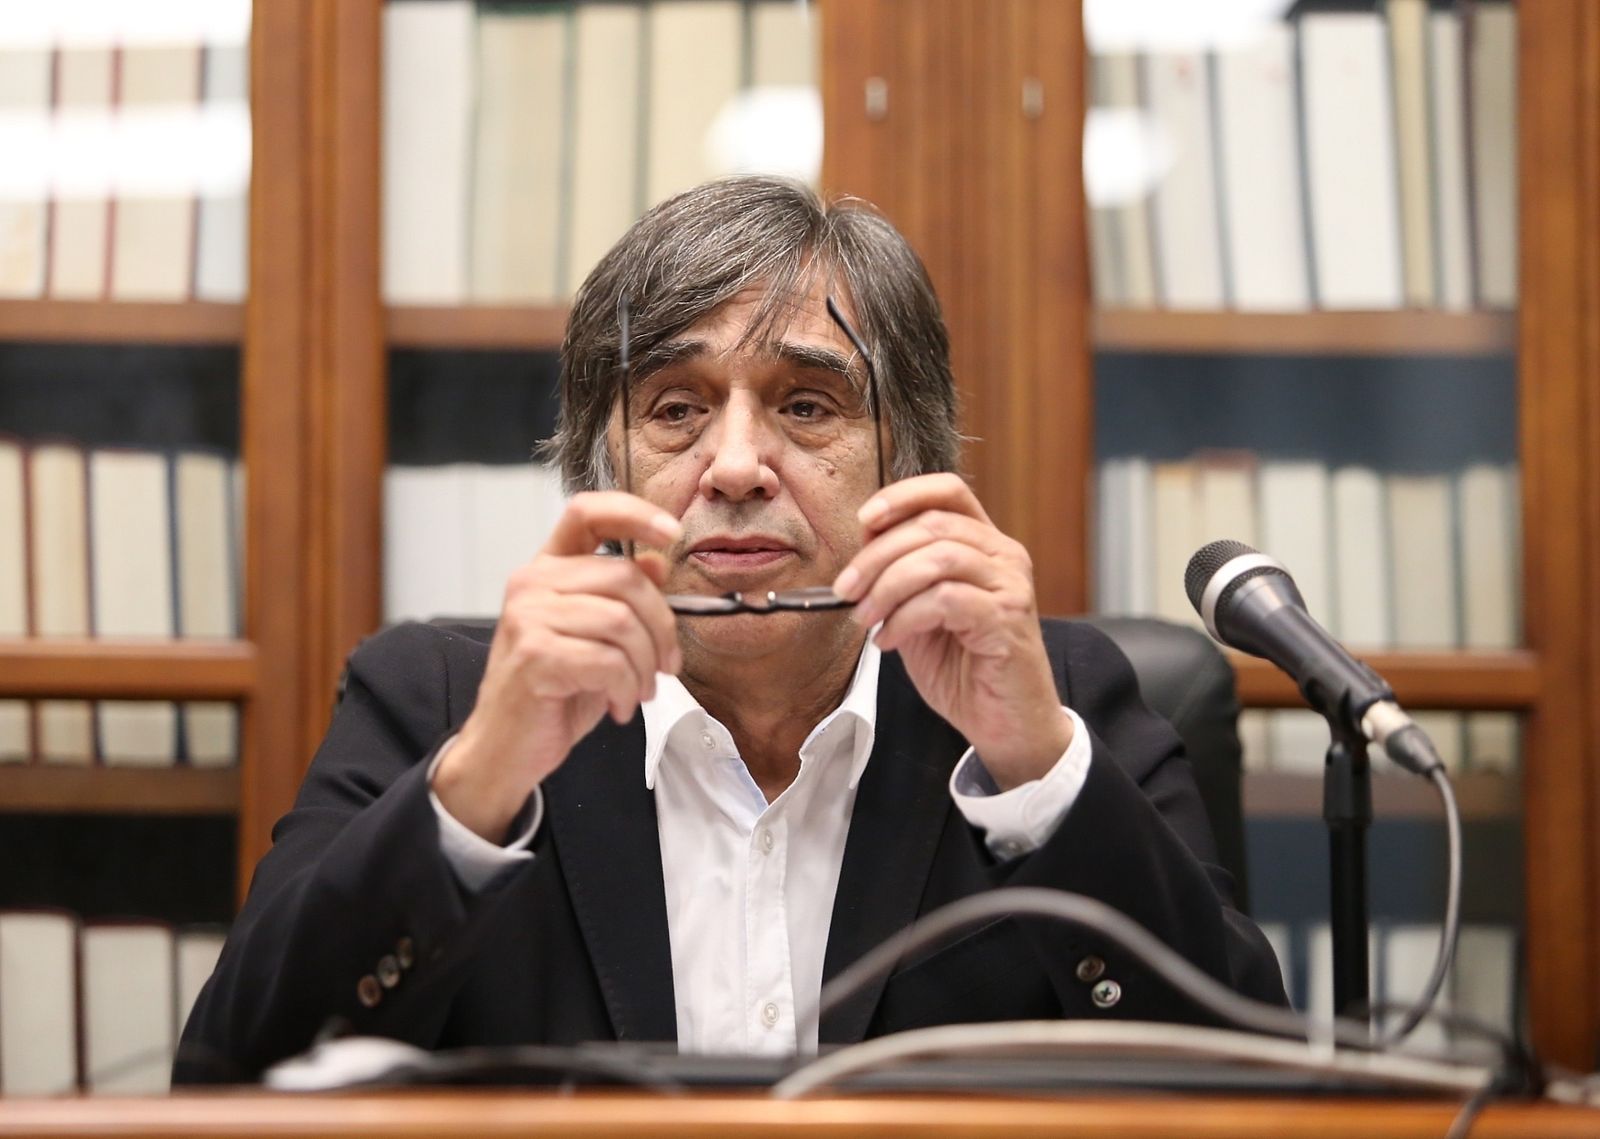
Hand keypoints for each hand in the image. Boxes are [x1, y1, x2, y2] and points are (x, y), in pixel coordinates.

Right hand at [432, 492, 682, 840]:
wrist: (505, 750)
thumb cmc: (554, 694)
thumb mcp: (598, 641)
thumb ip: (622, 599)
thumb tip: (658, 563)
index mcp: (548, 570)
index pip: (588, 512)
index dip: (635, 513)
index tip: (672, 533)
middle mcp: (532, 583)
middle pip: (625, 577)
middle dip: (661, 627)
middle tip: (665, 666)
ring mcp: (528, 616)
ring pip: (622, 621)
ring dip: (644, 665)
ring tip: (637, 692)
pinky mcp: (534, 654)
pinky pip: (608, 660)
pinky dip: (626, 688)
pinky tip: (618, 706)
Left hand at [831, 473, 1070, 789]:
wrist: (1007, 723)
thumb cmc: (965, 668)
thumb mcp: (920, 613)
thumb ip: (900, 578)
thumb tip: (861, 550)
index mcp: (984, 544)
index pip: (949, 490)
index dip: (903, 496)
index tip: (864, 520)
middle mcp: (1004, 555)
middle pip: (933, 524)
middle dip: (877, 554)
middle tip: (846, 589)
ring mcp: (1011, 586)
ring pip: (939, 558)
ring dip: (887, 586)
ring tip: (865, 618)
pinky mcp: (1007, 620)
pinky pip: (945, 600)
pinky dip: (906, 617)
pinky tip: (889, 640)